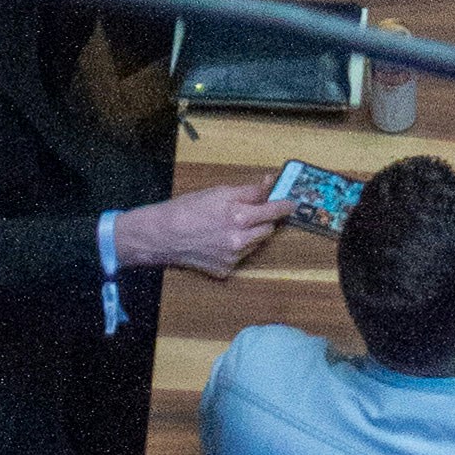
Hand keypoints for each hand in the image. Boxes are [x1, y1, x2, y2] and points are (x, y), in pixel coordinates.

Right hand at [115, 177, 285, 276]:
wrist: (163, 236)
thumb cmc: (188, 209)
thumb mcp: (219, 192)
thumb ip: (249, 190)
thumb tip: (270, 183)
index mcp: (239, 217)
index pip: (273, 211)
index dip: (284, 206)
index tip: (292, 204)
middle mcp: (239, 241)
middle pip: (268, 230)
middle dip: (263, 220)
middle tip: (251, 212)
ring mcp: (233, 259)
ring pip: (255, 244)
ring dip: (250, 234)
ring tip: (228, 226)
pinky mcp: (225, 271)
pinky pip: (241, 257)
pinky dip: (236, 249)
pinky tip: (218, 241)